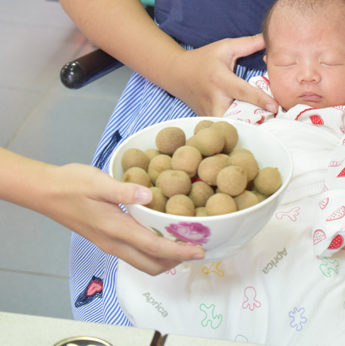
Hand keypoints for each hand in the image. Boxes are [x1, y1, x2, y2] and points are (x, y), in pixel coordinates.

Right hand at [43, 164, 204, 274]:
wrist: (44, 192)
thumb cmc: (70, 184)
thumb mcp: (97, 181)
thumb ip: (124, 190)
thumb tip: (150, 196)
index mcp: (115, 229)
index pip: (153, 247)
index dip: (178, 251)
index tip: (199, 251)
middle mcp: (114, 243)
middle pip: (151, 264)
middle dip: (176, 261)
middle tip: (197, 248)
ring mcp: (109, 244)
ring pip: (143, 262)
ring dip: (165, 258)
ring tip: (184, 242)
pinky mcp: (106, 240)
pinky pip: (135, 253)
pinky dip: (153, 251)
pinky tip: (162, 234)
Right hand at [167, 34, 278, 116]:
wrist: (176, 74)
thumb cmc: (203, 59)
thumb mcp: (224, 47)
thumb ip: (248, 44)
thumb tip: (269, 37)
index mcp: (221, 80)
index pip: (243, 92)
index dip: (260, 99)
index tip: (275, 107)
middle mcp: (215, 99)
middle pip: (238, 115)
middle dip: (255, 119)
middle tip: (274, 120)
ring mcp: (210, 112)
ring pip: (231, 125)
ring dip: (246, 125)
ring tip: (264, 125)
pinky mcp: (208, 120)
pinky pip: (224, 126)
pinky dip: (237, 126)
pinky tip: (250, 126)